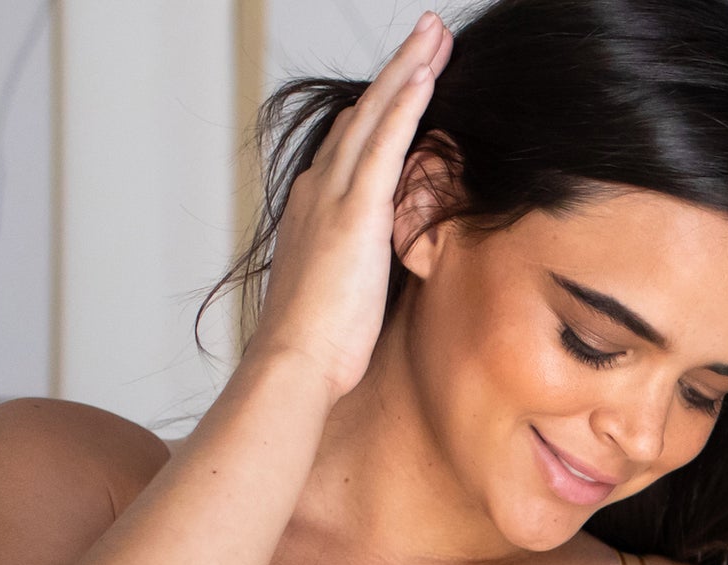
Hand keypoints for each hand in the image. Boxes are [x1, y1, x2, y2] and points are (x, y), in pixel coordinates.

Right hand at [245, 11, 454, 403]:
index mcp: (310, 214)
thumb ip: (348, 271)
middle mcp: (316, 192)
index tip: (402, 87)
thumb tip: (362, 278)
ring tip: (436, 36)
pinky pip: (385, 141)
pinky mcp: (354, 210)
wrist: (292, 363)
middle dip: (396, 74)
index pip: (348, 149)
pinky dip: (406, 102)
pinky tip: (426, 72)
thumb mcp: (331, 298)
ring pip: (374, 114)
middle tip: (426, 36)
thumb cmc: (311, 350)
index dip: (376, 114)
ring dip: (407, 70)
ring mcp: (332, 197)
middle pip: (361, 116)